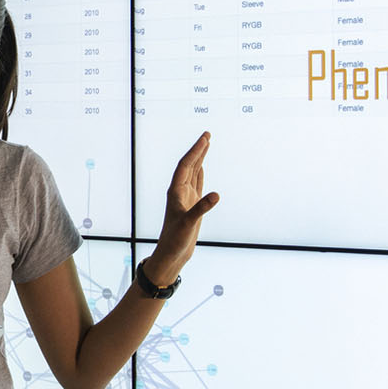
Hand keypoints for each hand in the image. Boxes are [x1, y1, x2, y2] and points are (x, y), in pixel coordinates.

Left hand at [140, 131, 218, 288]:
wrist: (172, 254)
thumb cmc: (175, 240)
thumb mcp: (188, 224)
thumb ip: (201, 209)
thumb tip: (216, 196)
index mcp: (176, 192)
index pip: (186, 166)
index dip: (195, 151)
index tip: (205, 138)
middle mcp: (179, 191)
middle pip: (189, 165)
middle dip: (198, 149)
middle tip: (207, 134)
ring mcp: (186, 198)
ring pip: (193, 172)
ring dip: (200, 158)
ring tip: (206, 144)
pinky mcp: (191, 206)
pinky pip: (197, 184)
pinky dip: (200, 173)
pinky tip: (202, 167)